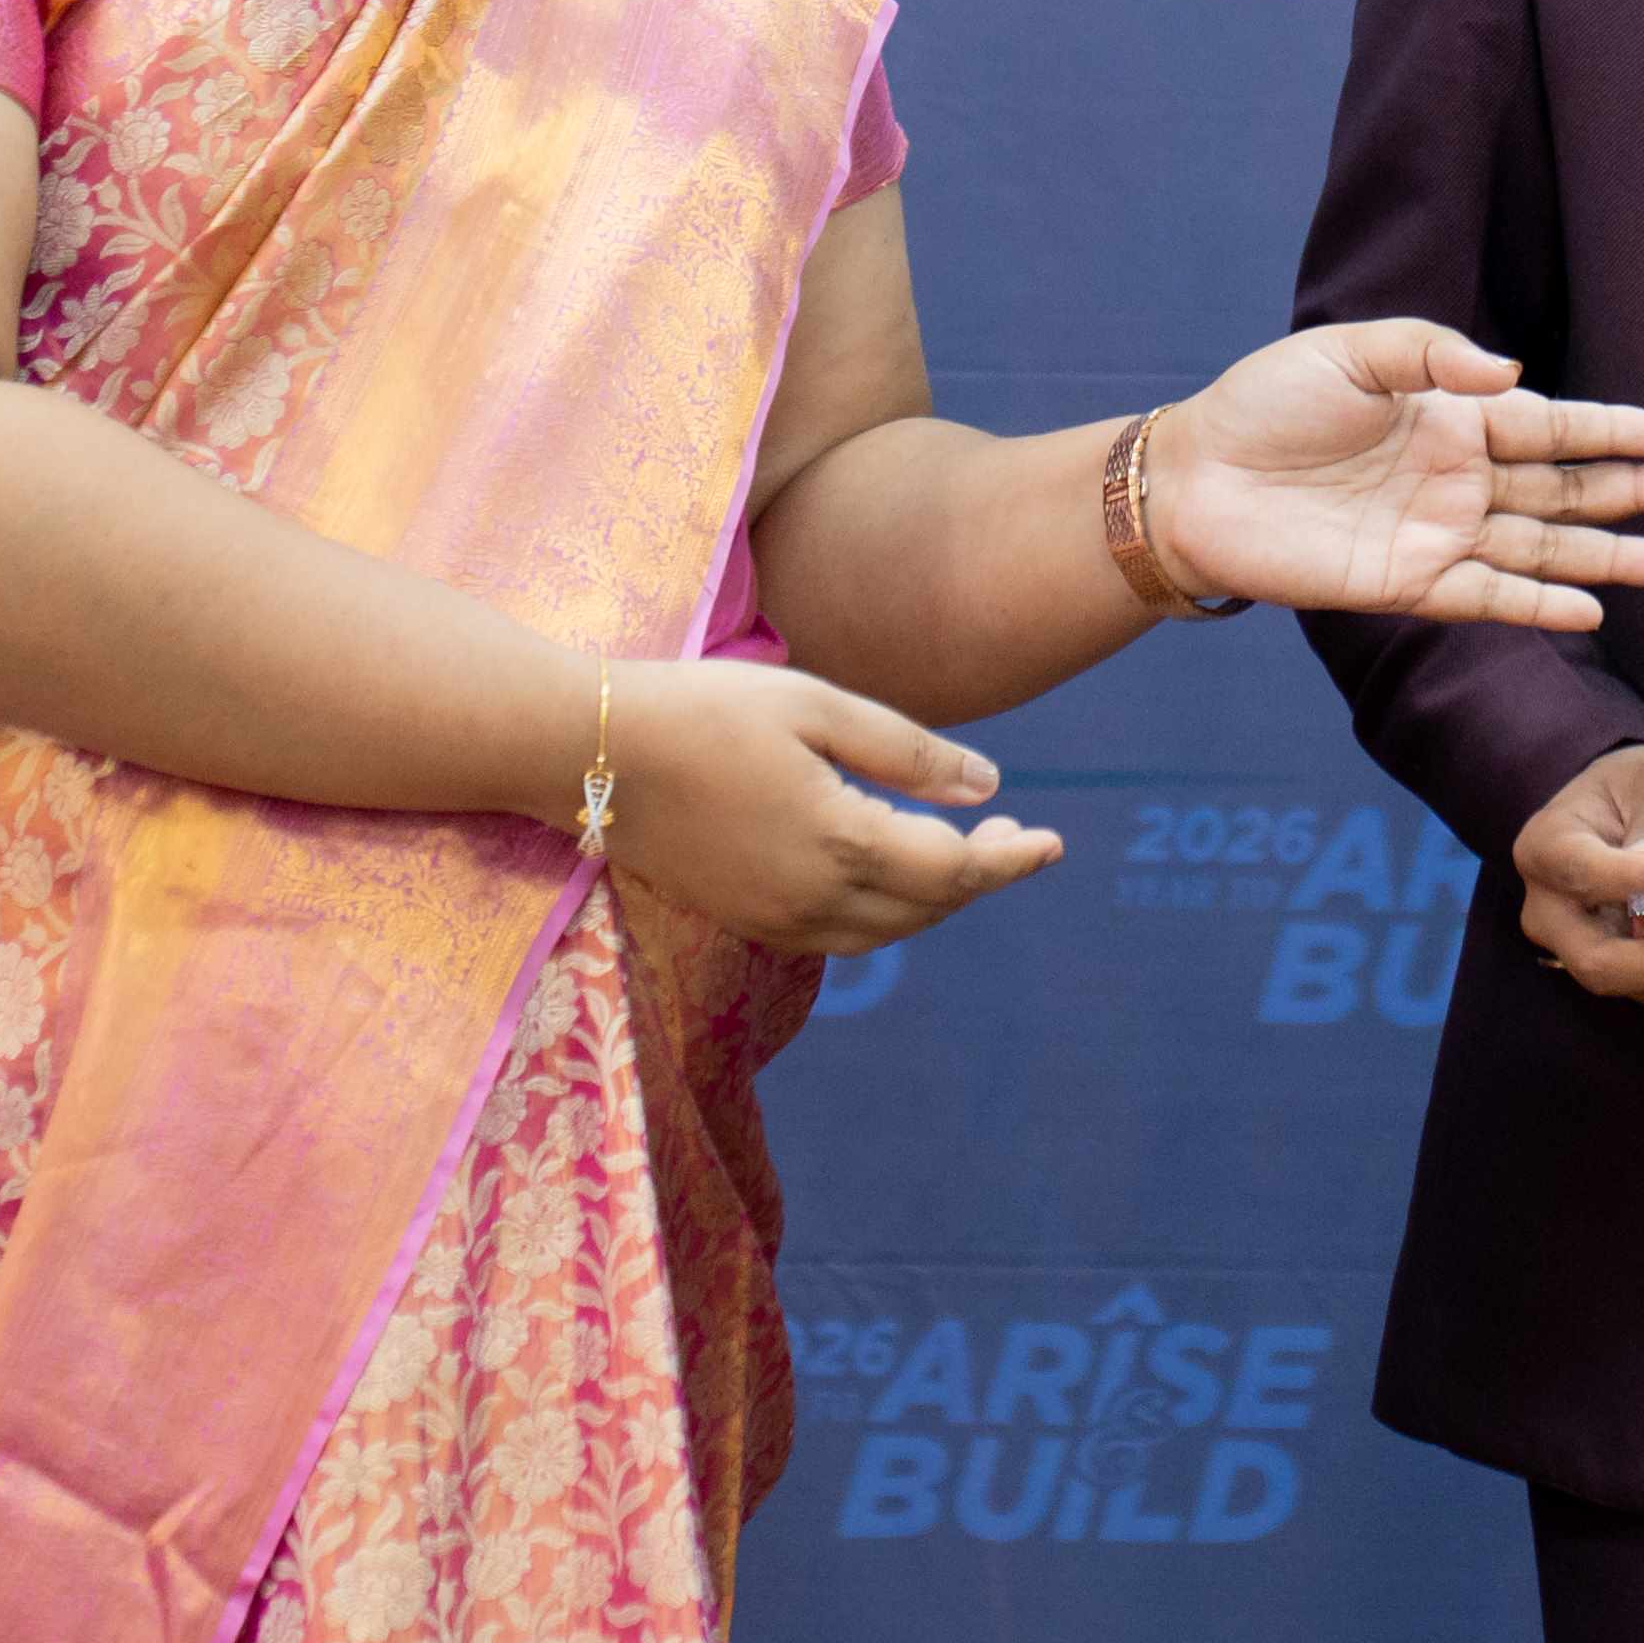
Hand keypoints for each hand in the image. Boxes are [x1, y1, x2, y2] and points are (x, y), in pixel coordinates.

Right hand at [605, 656, 1060, 955]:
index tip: (1055, 843)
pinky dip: (883, 911)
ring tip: (965, 851)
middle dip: (980, 876)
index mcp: (840, 841)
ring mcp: (773, 919)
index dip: (1012, 859)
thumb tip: (991, 787)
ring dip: (934, 900)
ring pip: (884, 931)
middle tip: (1016, 835)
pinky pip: (838, 936)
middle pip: (927, 909)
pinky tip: (889, 869)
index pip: (956, 870)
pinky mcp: (743, 919)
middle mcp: (812, 898)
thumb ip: (909, 752)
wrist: (589, 751)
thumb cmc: (705, 708)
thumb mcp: (817, 706)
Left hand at [1148, 321, 1643, 630]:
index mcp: (1451, 417)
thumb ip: (1432, 355)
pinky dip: (1539, 606)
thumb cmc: (1267, 403)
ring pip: (1542, 551)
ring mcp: (1436, 534)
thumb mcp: (1351, 351)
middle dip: (1628, 494)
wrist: (1195, 480)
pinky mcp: (1406, 584)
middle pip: (1562, 492)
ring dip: (1606, 558)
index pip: (1551, 425)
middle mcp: (1456, 479)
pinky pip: (1488, 598)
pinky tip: (1591, 610)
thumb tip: (1513, 373)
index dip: (1610, 430)